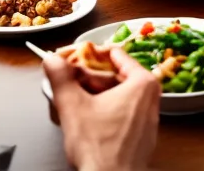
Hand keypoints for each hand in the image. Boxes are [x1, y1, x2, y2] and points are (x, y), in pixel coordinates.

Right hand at [44, 47, 159, 170]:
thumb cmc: (99, 149)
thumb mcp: (73, 107)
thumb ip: (61, 79)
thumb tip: (52, 60)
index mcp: (142, 83)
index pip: (115, 54)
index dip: (90, 55)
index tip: (73, 59)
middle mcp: (151, 97)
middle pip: (117, 75)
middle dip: (90, 77)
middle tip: (70, 80)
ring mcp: (148, 117)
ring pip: (119, 94)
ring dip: (96, 94)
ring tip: (75, 100)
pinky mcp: (142, 135)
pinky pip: (123, 112)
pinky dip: (105, 110)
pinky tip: (88, 118)